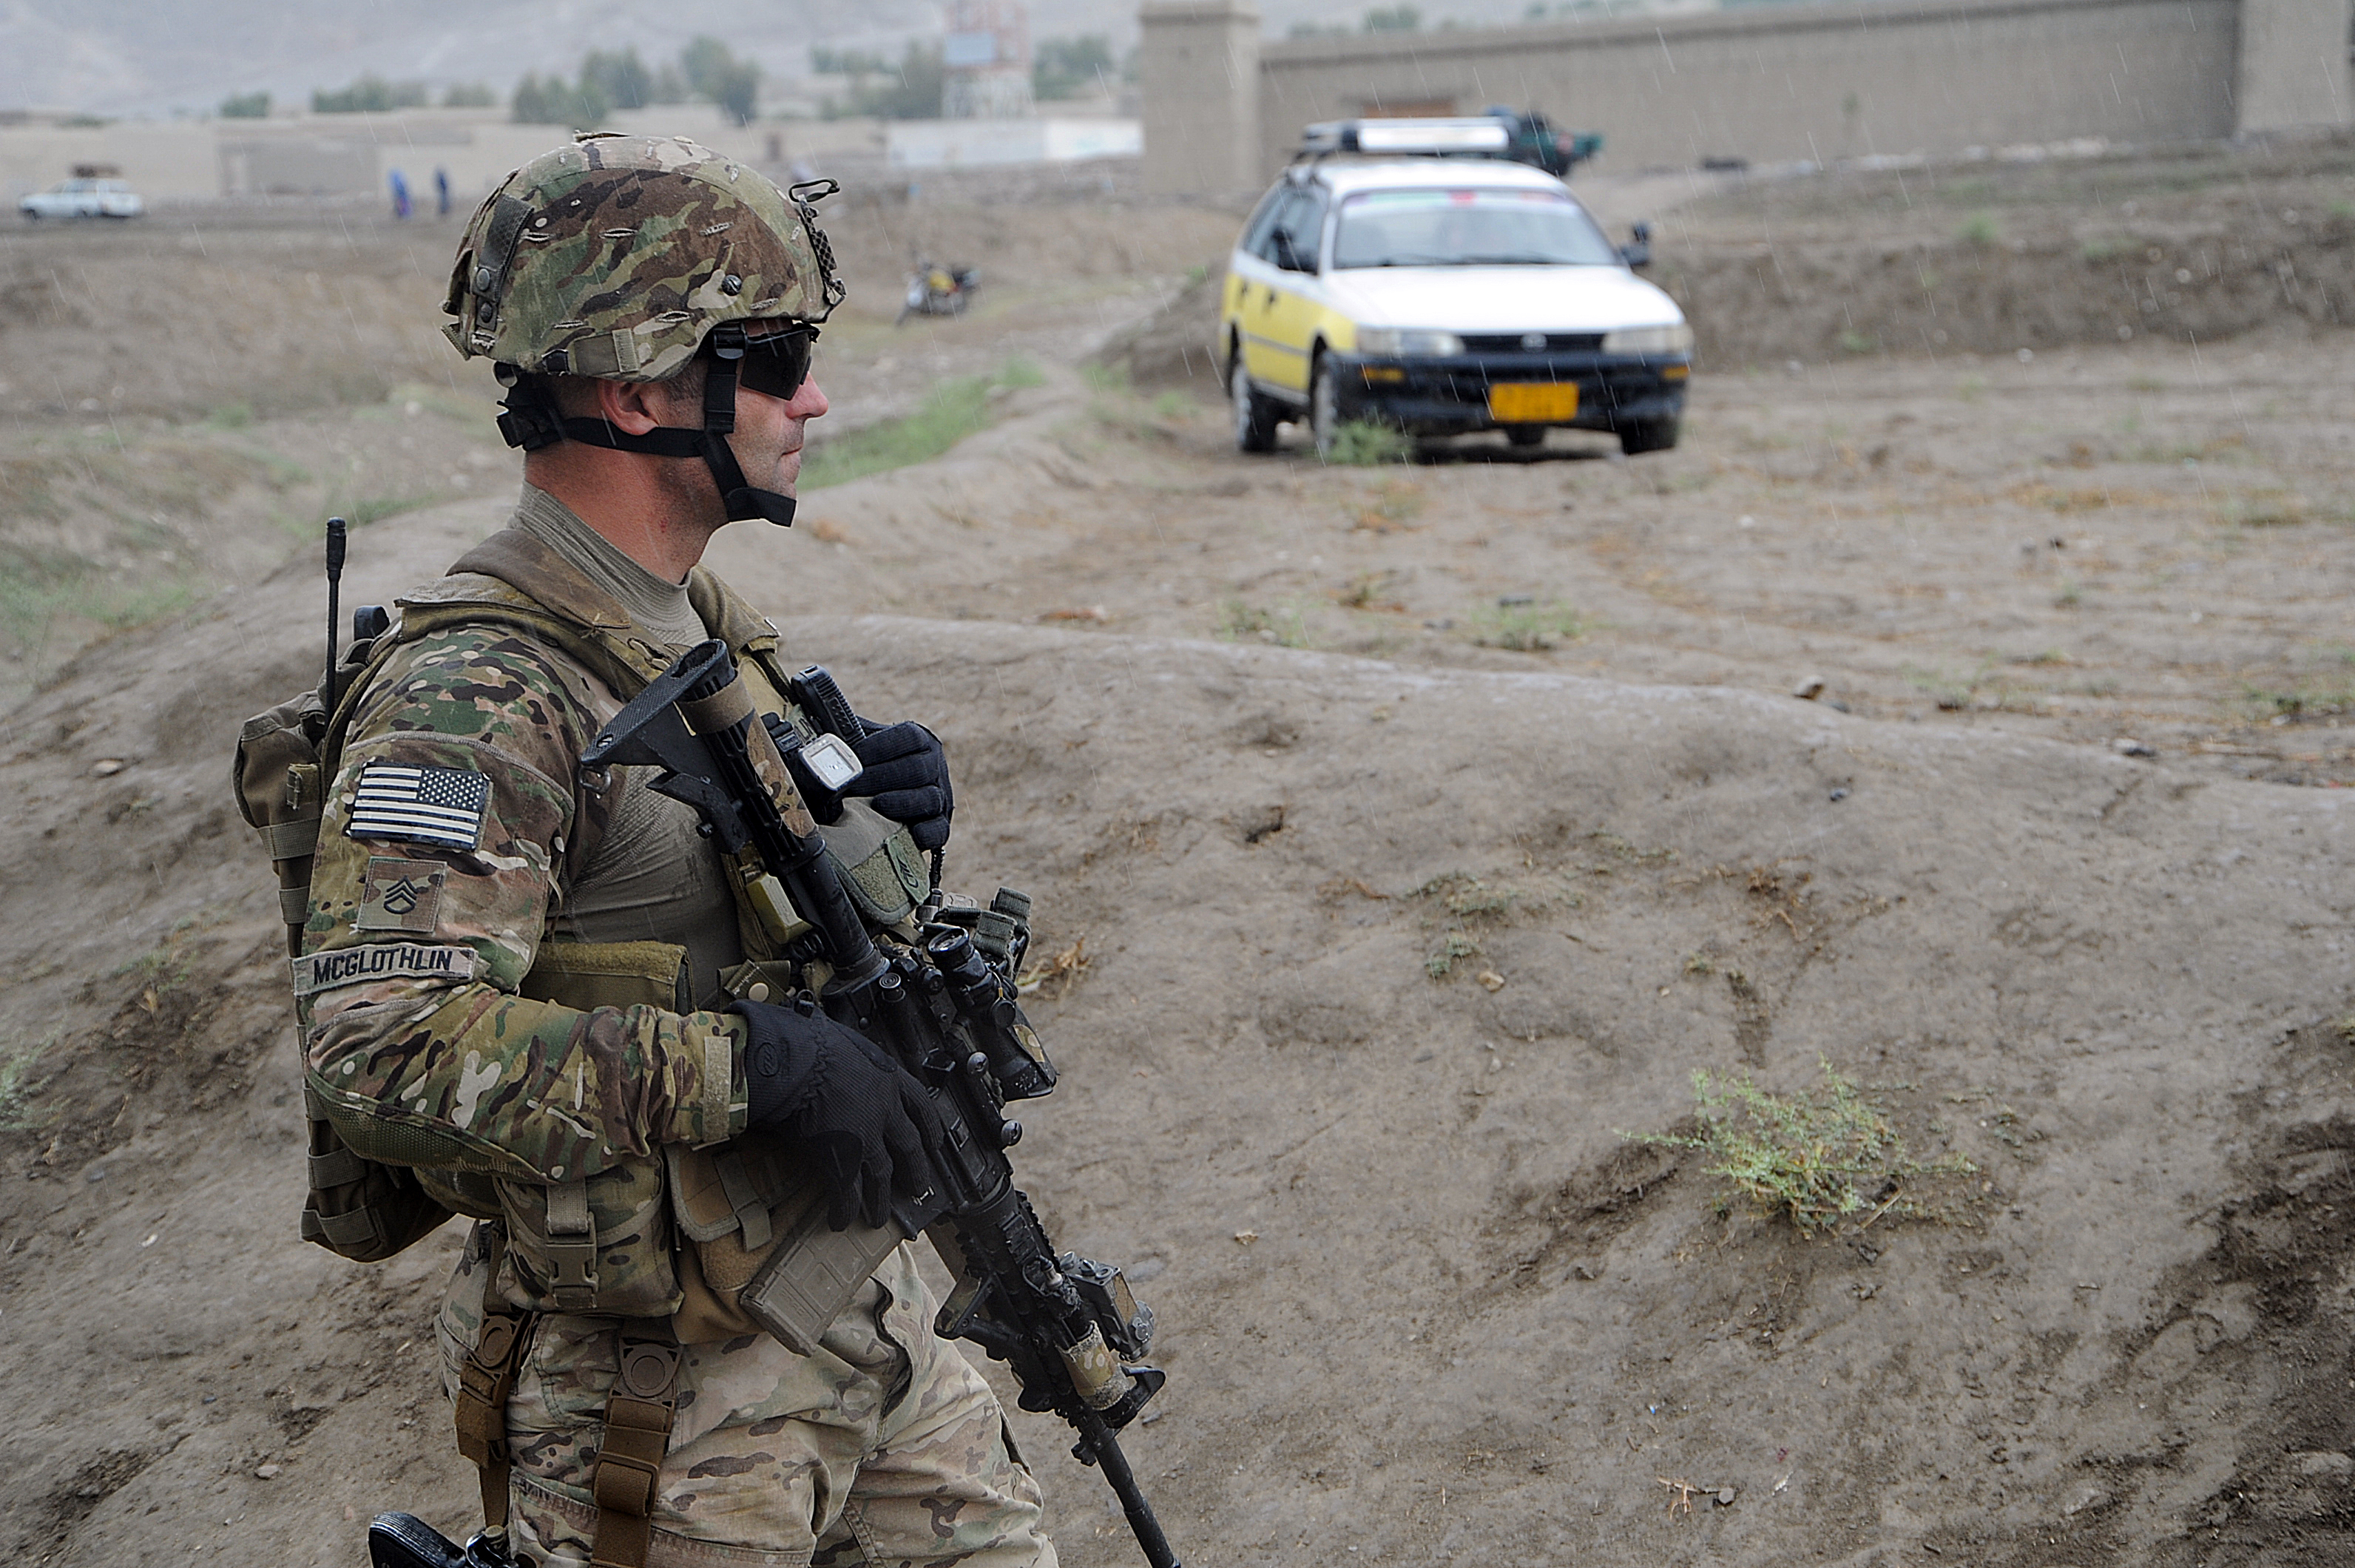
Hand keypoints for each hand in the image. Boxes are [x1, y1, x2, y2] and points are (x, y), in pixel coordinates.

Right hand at [733, 997, 944, 1229]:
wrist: (795, 1061)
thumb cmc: (811, 1042)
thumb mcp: (845, 1042)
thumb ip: (851, 1059)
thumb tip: (838, 1058)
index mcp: (888, 1078)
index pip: (920, 1104)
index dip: (930, 1125)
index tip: (936, 1140)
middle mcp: (884, 1110)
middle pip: (908, 1146)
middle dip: (915, 1170)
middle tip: (920, 1187)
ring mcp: (866, 1137)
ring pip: (881, 1176)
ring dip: (881, 1200)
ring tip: (880, 1217)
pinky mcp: (843, 1159)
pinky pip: (846, 1192)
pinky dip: (844, 1209)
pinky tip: (840, 1220)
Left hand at [845, 721, 952, 851]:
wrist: (874, 796)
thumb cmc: (864, 769)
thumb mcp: (859, 745)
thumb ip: (847, 740)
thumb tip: (822, 743)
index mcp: (920, 742)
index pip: (909, 737)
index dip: (881, 747)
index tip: (853, 756)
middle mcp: (934, 767)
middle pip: (918, 769)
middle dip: (882, 778)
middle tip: (853, 786)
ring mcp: (939, 797)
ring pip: (930, 798)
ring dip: (902, 803)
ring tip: (877, 806)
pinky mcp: (939, 826)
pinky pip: (940, 830)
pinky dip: (928, 833)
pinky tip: (913, 834)